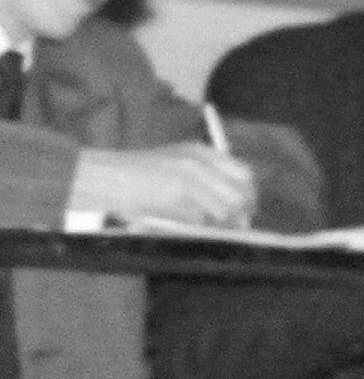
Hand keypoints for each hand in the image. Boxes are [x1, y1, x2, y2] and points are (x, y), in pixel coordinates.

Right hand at [69, 142, 257, 230]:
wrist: (100, 176)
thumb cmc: (133, 174)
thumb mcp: (173, 163)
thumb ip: (203, 177)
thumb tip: (236, 205)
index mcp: (199, 151)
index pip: (244, 173)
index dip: (248, 194)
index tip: (247, 208)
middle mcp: (198, 162)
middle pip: (241, 193)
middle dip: (241, 213)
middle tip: (236, 224)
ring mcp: (188, 178)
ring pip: (225, 210)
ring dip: (219, 223)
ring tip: (203, 224)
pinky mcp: (177, 196)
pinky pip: (201, 219)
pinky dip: (196, 227)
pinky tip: (181, 222)